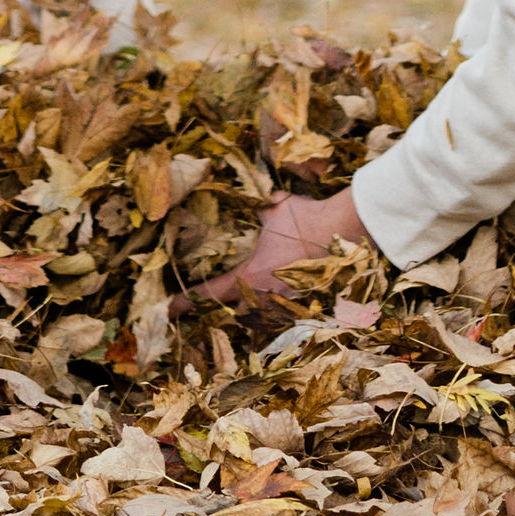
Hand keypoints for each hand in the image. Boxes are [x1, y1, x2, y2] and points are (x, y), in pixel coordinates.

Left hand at [194, 181, 377, 303]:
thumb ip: (257, 208)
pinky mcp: (305, 308)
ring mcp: (285, 306)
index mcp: (250, 276)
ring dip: (248, 312)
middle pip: (232, 313)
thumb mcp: (274, 208)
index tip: (170, 307)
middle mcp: (264, 298)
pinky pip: (282, 317)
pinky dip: (273, 312)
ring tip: (240, 306)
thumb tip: (249, 196)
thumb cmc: (305, 219)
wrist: (344, 231)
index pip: (209, 293)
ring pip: (257, 318)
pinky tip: (274, 304)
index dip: (186, 301)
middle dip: (219, 310)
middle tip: (205, 305)